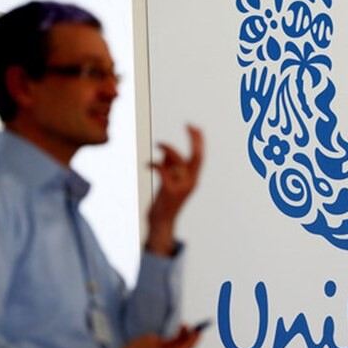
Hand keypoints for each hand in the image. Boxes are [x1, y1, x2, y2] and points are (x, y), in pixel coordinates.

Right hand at [113, 325, 200, 347]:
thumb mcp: (155, 339)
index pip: (189, 346)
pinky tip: (167, 345)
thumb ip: (172, 338)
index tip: (199, 328)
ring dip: (178, 346)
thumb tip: (181, 335)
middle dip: (186, 339)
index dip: (195, 335)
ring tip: (174, 334)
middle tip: (185, 328)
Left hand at [146, 125, 203, 255]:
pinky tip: (148, 164)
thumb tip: (165, 153)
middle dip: (194, 140)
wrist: (161, 223)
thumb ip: (170, 167)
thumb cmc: (164, 201)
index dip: (198, 141)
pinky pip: (164, 171)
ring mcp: (182, 187)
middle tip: (189, 125)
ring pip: (179, 161)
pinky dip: (155, 164)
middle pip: (197, 157)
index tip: (194, 127)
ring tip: (158, 145)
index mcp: (193, 179)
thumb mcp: (169, 181)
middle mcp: (191, 182)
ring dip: (168, 150)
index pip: (199, 157)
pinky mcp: (170, 192)